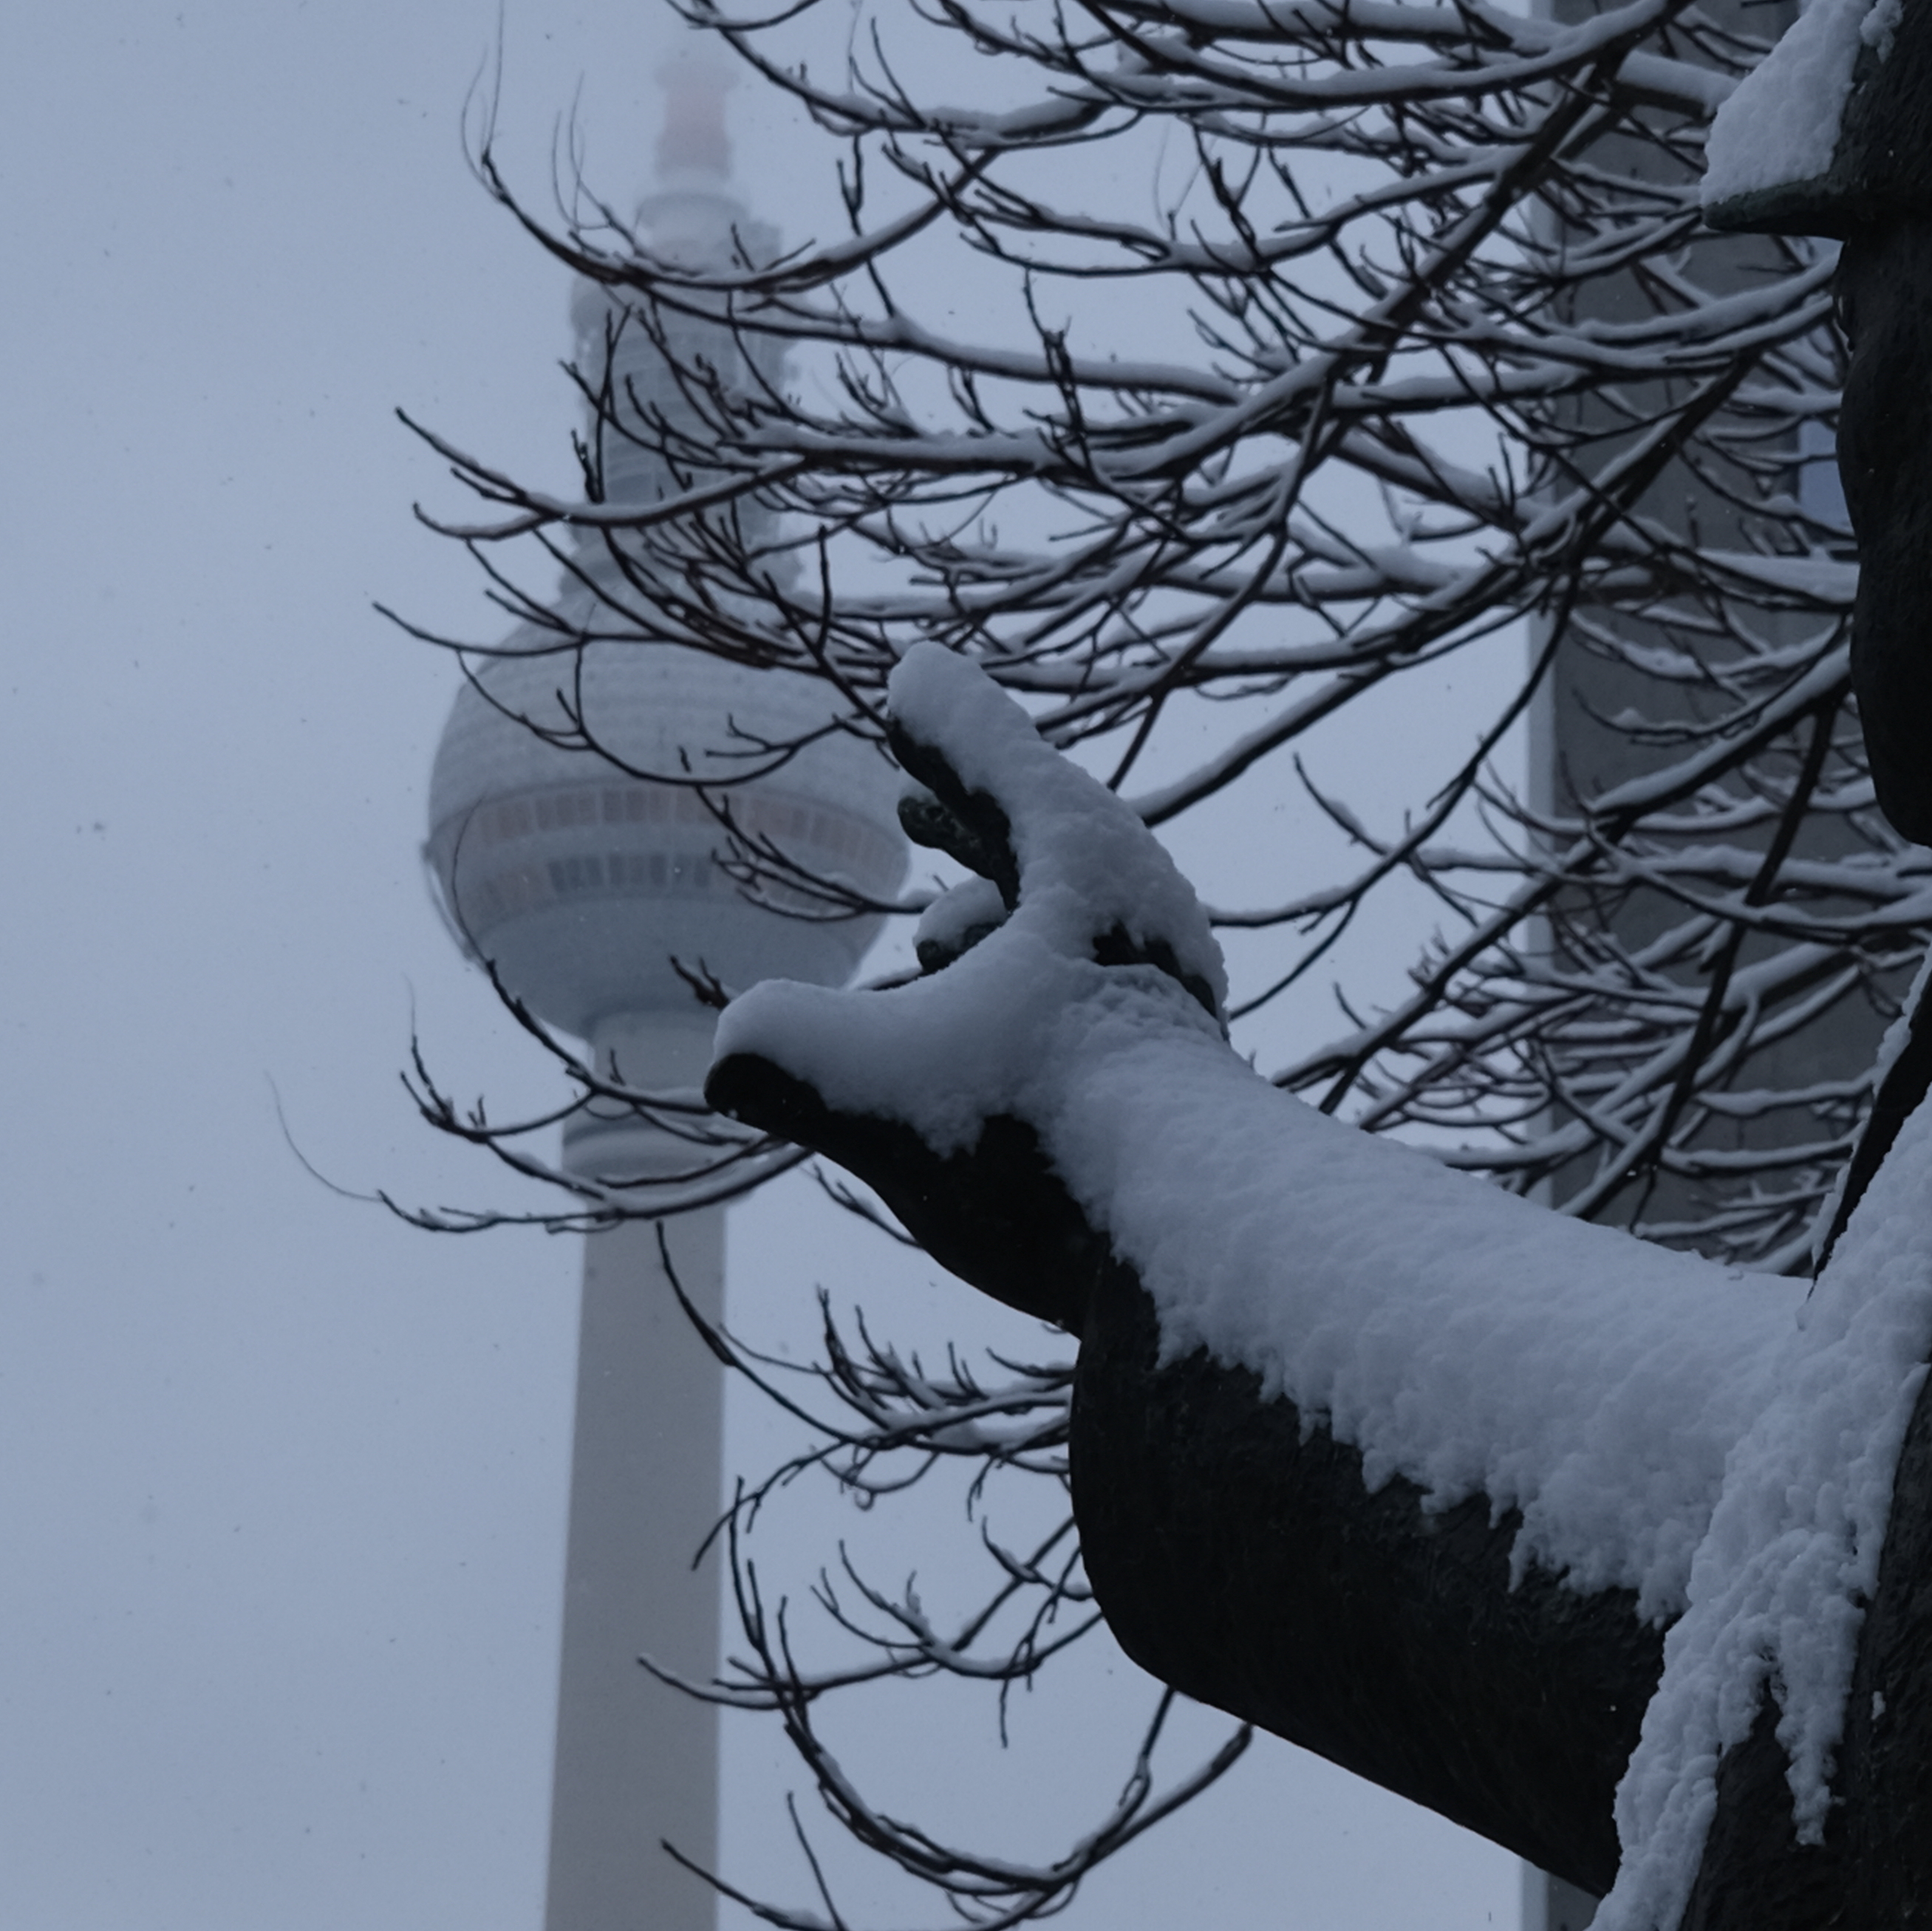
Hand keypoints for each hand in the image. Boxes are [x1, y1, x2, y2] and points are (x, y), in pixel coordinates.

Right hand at [704, 645, 1227, 1331]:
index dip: (949, 723)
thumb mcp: (875, 1087)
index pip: (1004, 763)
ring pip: (1070, 935)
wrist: (1202, 1250)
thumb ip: (780, 1057)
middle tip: (917, 795)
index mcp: (1087, 870)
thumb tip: (729, 1059)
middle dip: (973, 819)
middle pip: (1047, 845)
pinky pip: (1086, 1008)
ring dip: (997, 922)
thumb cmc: (1044, 1138)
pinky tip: (975, 1052)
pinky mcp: (1177, 1088)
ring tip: (934, 938)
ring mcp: (1170, 1006)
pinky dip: (1021, 1001)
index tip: (912, 680)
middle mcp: (1141, 923)